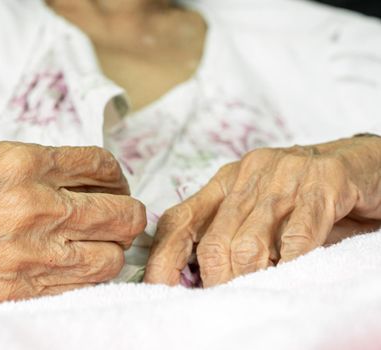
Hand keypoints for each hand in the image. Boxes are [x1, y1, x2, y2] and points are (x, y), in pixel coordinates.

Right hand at [0, 142, 145, 304]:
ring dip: (114, 247)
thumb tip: (74, 178)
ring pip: (113, 253)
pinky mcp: (21, 289)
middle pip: (121, 211)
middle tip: (119, 215)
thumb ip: (31, 168)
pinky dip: (94, 273)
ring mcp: (31, 250)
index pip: (100, 165)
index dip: (117, 176)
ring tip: (102, 243)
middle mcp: (34, 203)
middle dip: (127, 213)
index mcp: (22, 162)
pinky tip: (81, 265)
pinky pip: (85, 283)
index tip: (115, 184)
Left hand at [144, 136, 380, 286]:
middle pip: (213, 241)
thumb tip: (195, 278)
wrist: (362, 163)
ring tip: (259, 292)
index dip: (164, 260)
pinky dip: (290, 265)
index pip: (179, 220)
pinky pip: (299, 235)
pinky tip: (290, 275)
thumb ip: (230, 234)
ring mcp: (285, 176)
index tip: (160, 290)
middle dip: (216, 281)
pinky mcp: (323, 182)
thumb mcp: (259, 207)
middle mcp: (249, 174)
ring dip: (250, 278)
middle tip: (225, 301)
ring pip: (250, 242)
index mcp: (226, 181)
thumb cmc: (303, 193)